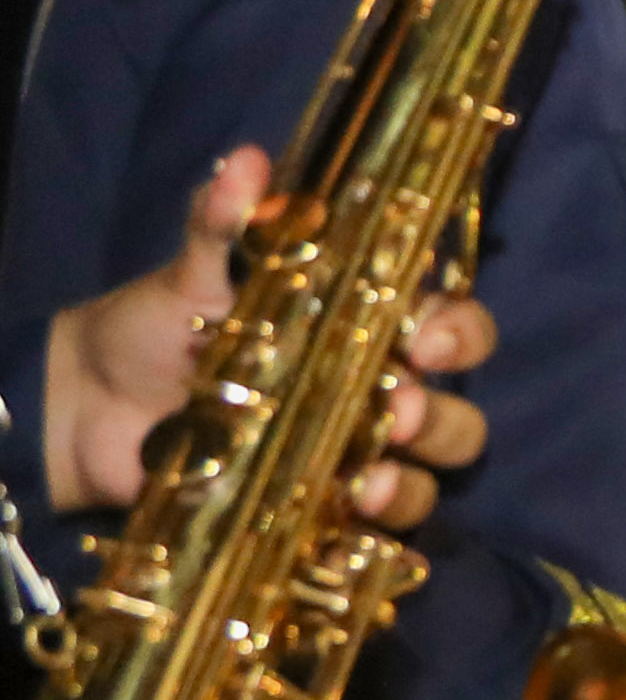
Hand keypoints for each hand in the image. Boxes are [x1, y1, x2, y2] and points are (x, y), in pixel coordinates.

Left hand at [42, 145, 492, 532]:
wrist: (90, 404)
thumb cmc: (156, 327)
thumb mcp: (192, 273)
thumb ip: (224, 223)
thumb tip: (246, 161)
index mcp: (366, 331)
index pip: (453, 327)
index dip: (461, 334)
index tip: (429, 340)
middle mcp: (373, 396)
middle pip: (456, 414)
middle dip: (438, 417)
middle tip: (394, 413)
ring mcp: (348, 457)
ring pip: (426, 479)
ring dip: (409, 484)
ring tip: (363, 483)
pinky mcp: (316, 510)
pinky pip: (373, 536)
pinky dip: (374, 538)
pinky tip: (346, 530)